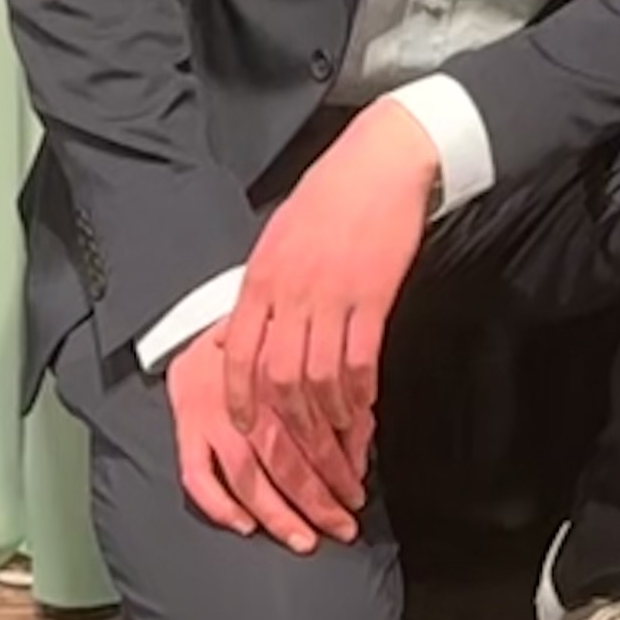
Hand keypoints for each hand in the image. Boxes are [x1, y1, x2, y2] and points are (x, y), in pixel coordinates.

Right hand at [163, 320, 354, 553]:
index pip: (316, 435)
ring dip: (278, 513)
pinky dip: (219, 505)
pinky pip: (197, 476)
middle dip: (318, 501)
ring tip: (303, 538)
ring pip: (247, 476)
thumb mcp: (308, 352)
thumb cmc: (266, 338)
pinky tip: (245, 524)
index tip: (356, 495)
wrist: (208, 315)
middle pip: (286, 461)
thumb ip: (335, 397)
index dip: (340, 471)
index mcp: (283, 376)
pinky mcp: (185, 426)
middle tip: (341, 527)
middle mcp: (248, 397)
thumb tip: (360, 450)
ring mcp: (212, 415)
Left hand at [227, 99, 438, 511]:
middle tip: (302, 457)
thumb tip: (255, 329)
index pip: (237, 354)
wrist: (381, 161)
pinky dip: (359, 394)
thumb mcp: (280, 237)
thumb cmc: (330, 196)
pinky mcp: (373, 296)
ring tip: (338, 445)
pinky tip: (364, 410)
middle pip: (277, 379)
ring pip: (318, 378)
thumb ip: (266, 286)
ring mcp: (331, 295)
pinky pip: (359, 360)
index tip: (246, 431)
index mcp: (260, 278)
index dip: (240, 399)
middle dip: (288, 429)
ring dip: (327, 421)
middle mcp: (289, 291)